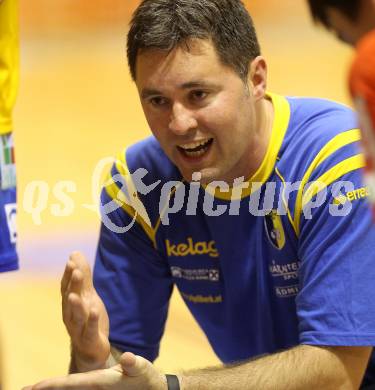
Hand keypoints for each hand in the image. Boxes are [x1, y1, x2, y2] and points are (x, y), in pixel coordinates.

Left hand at [22, 352, 167, 389]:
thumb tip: (128, 357)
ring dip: (54, 388)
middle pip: (67, 388)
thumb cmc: (147, 378)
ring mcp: (97, 389)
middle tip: (25, 389)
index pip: (73, 383)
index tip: (35, 386)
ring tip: (36, 388)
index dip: (53, 384)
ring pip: (72, 389)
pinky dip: (66, 387)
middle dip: (46, 388)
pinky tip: (61, 387)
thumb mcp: (143, 368)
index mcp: (102, 382)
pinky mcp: (100, 387)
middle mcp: (96, 387)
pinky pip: (79, 388)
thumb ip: (135, 363)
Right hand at [61, 252, 109, 370]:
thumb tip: (74, 253)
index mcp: (70, 304)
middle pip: (70, 299)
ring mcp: (79, 328)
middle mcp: (70, 315)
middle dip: (72, 285)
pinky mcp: (89, 339)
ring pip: (76, 316)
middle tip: (75, 271)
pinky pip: (90, 330)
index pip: (67, 288)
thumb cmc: (87, 318)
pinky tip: (94, 311)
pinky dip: (92, 321)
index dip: (68, 275)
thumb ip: (82, 276)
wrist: (91, 349)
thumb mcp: (87, 295)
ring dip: (75, 305)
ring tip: (76, 295)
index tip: (71, 261)